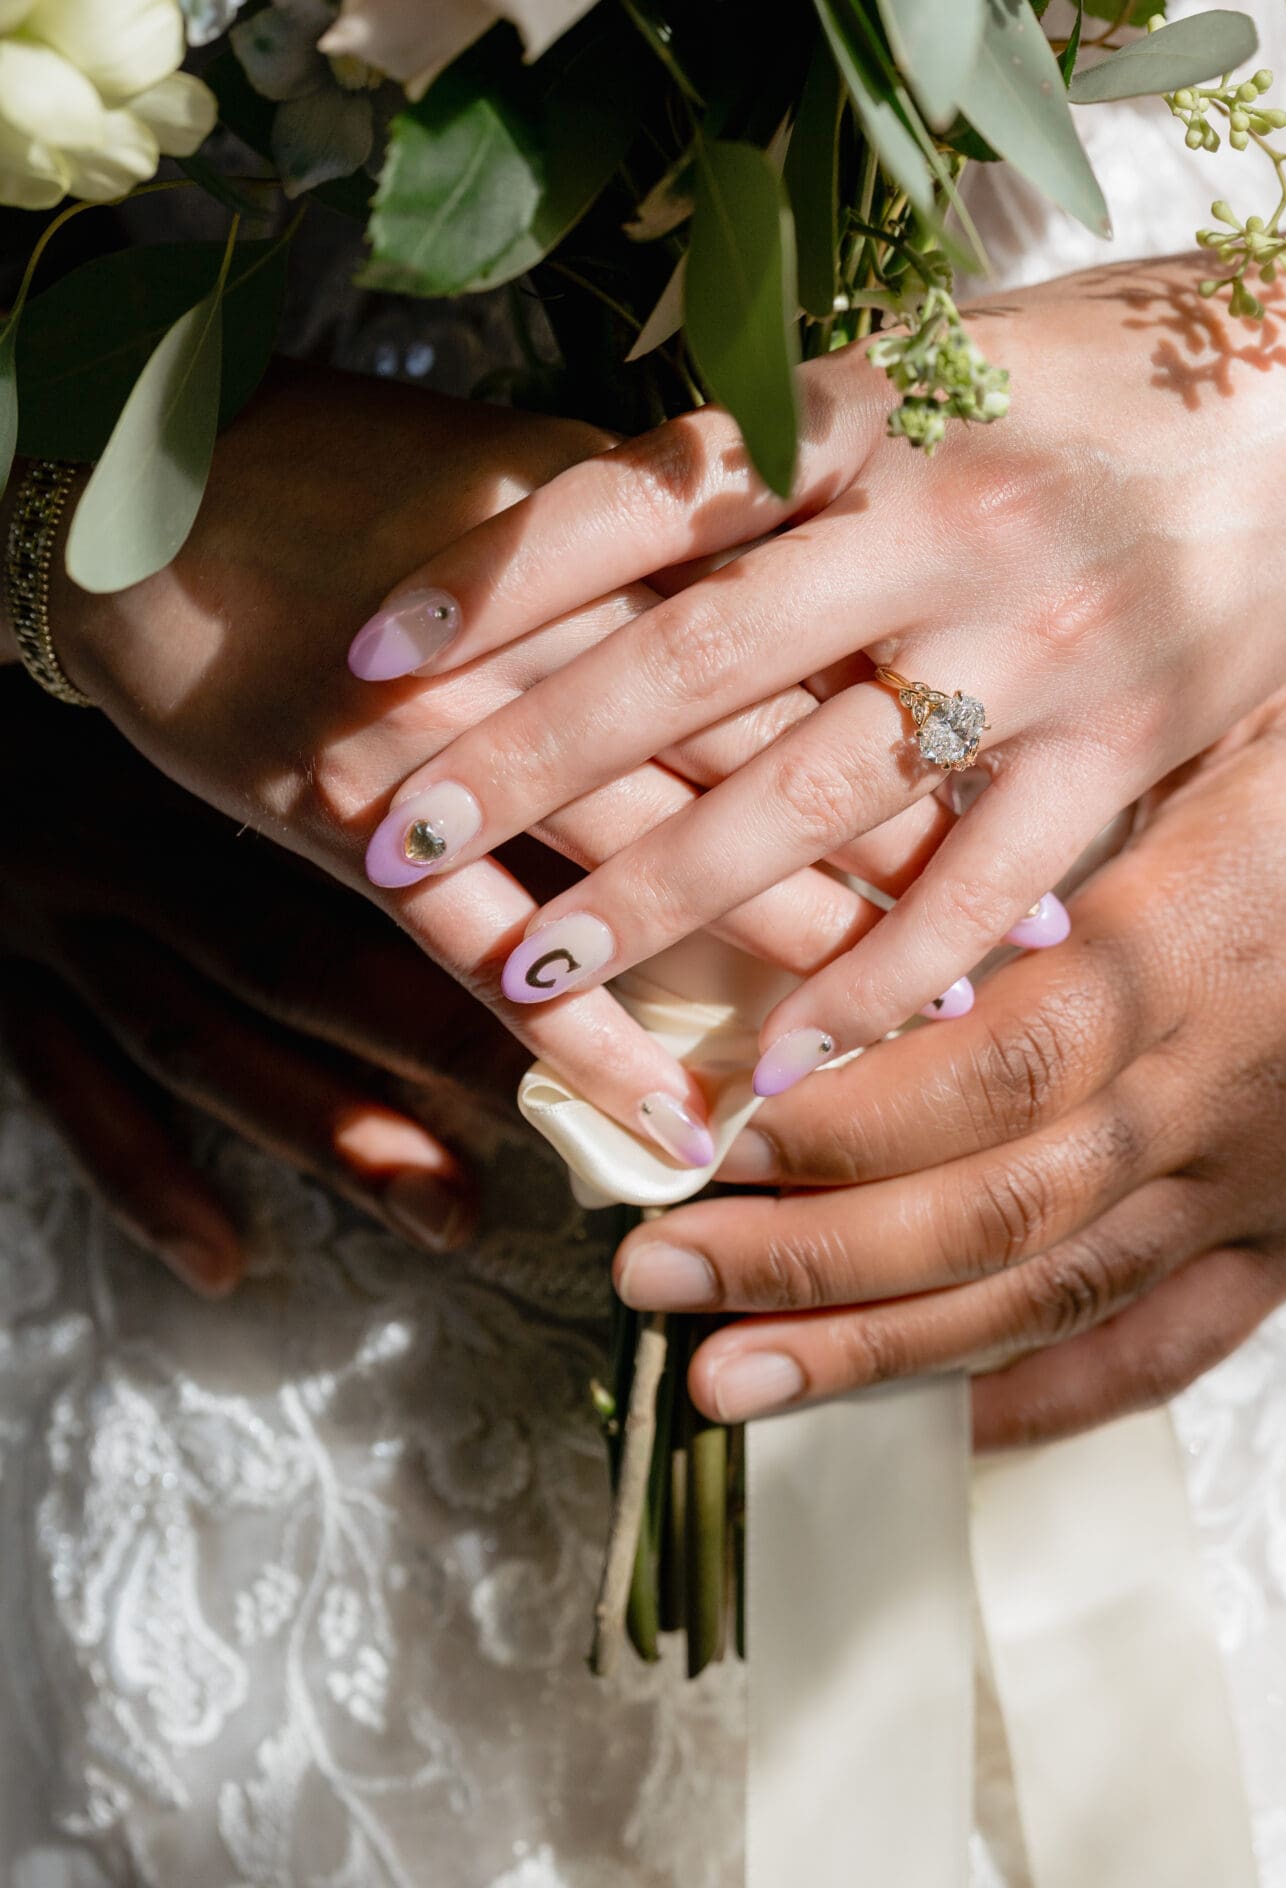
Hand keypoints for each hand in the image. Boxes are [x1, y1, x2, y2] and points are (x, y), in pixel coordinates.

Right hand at [0, 676, 524, 1287]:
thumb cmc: (117, 621)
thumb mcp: (244, 621)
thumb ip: (383, 677)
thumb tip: (559, 719)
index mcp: (219, 749)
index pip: (394, 840)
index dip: (521, 920)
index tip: (624, 991)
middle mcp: (143, 841)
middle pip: (311, 953)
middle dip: (453, 1048)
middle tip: (577, 1127)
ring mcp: (58, 918)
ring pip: (205, 1040)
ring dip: (329, 1132)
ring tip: (451, 1217)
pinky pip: (69, 1090)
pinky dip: (147, 1183)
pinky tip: (226, 1267)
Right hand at [40, 364, 956, 1158]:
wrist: (136, 483)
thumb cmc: (344, 456)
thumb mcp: (527, 451)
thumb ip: (672, 516)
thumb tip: (812, 559)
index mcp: (614, 521)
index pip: (806, 631)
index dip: (929, 713)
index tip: (1047, 784)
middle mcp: (550, 625)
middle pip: (763, 747)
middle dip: (903, 849)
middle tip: (1035, 939)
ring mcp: (449, 728)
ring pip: (649, 853)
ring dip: (786, 949)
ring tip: (908, 1033)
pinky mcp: (349, 814)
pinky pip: (485, 948)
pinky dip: (585, 1037)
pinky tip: (679, 1112)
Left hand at [346, 258, 1285, 1085]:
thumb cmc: (1104, 361)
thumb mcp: (932, 349)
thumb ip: (785, 432)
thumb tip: (607, 502)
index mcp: (869, 406)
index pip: (643, 497)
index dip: (493, 577)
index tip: (367, 656)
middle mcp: (937, 523)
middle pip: (694, 660)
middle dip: (526, 760)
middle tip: (382, 839)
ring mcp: (1035, 645)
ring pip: (812, 793)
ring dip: (656, 894)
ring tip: (522, 972)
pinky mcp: (1125, 745)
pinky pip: (980, 889)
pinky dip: (873, 982)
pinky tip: (769, 1059)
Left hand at [600, 648, 1285, 1446]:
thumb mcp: (1248, 696)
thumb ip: (1082, 726)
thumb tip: (887, 729)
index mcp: (1199, 945)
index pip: (1003, 1058)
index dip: (856, 1115)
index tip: (714, 1130)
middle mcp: (1214, 1093)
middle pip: (996, 1204)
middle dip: (813, 1252)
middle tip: (652, 1266)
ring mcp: (1247, 1194)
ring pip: (1048, 1300)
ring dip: (878, 1352)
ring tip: (720, 1378)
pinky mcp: (1281, 1254)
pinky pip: (1154, 1355)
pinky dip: (1035, 1403)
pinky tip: (915, 1431)